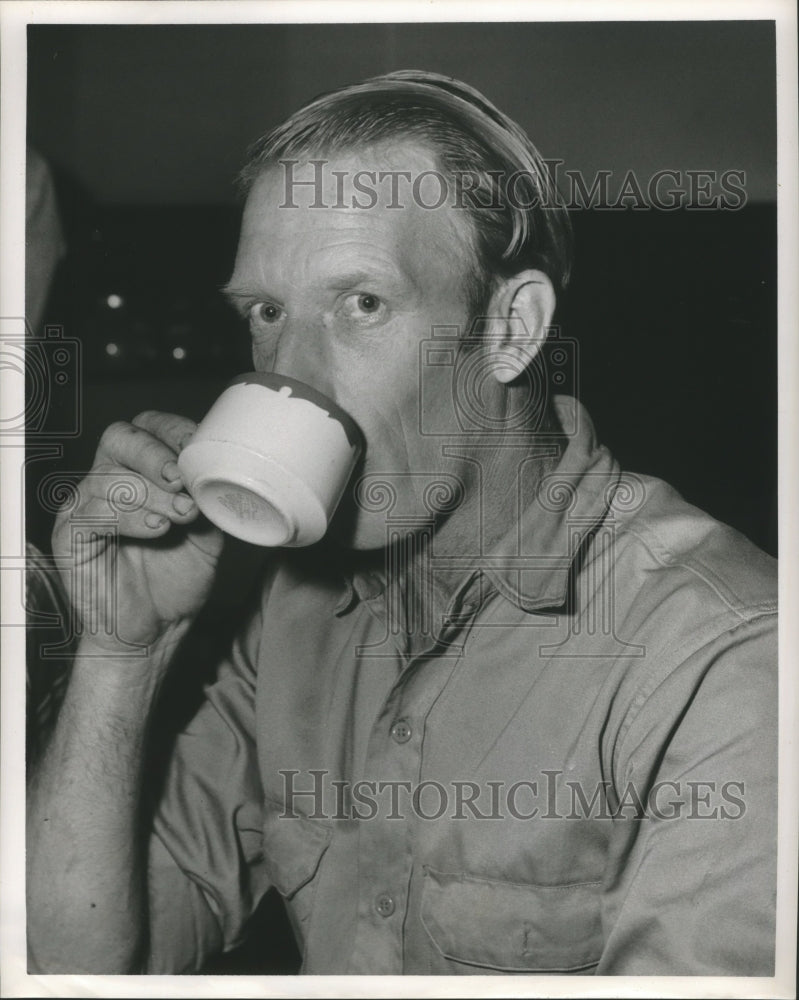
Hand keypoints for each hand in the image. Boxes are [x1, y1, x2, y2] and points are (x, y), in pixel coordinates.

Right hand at [52, 410, 223, 654]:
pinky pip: (92, 512)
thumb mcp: (207, 532)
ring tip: (180, 517)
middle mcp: (109, 480)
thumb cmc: (176, 579)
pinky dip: (129, 517)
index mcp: (140, 471)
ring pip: (109, 476)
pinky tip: (157, 530)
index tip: (200, 448)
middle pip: (120, 438)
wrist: (155, 631)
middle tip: (182, 480)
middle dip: (156, 454)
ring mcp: (86, 505)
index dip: (173, 430)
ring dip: (151, 493)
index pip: (148, 427)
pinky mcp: (71, 535)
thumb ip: (210, 498)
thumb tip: (225, 471)